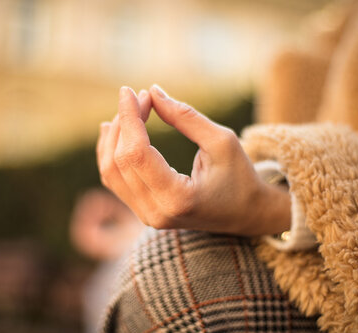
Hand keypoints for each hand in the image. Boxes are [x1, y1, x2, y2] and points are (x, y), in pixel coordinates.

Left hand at [96, 85, 290, 235]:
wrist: (247, 214)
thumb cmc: (240, 177)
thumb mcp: (222, 141)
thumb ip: (185, 117)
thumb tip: (152, 92)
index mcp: (177, 199)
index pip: (136, 153)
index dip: (129, 118)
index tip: (130, 91)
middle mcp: (156, 213)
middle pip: (119, 161)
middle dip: (124, 123)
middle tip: (142, 97)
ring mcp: (147, 216)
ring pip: (110, 171)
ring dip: (113, 137)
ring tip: (127, 110)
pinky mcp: (144, 212)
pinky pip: (115, 181)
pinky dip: (111, 153)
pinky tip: (114, 131)